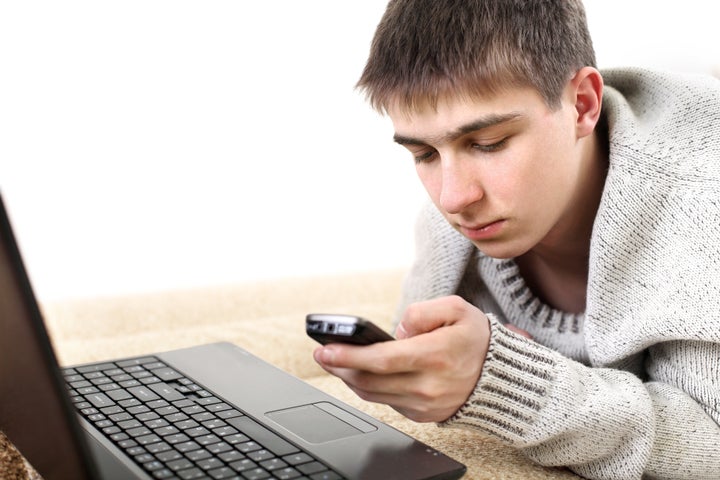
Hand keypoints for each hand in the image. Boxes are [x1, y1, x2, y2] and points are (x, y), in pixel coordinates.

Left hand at [312, 295, 490, 421]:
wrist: (500, 377)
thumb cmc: (476, 339)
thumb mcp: (456, 309)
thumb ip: (422, 312)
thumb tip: (397, 329)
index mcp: (435, 356)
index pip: (382, 359)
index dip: (349, 355)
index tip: (325, 348)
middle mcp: (427, 385)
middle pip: (370, 380)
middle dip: (339, 366)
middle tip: (321, 353)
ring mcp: (424, 404)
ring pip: (373, 394)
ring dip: (349, 378)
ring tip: (335, 361)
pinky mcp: (422, 414)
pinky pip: (386, 402)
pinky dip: (368, 388)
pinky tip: (360, 373)